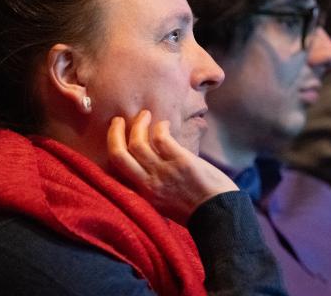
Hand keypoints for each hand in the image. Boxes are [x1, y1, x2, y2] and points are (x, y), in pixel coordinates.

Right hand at [107, 110, 238, 224]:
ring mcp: (163, 171)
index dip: (112, 150)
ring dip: (139, 124)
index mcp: (143, 194)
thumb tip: (151, 168)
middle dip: (114, 133)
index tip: (115, 139)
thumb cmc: (196, 211)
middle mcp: (148, 183)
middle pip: (118, 154)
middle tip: (118, 120)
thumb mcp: (165, 204)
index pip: (117, 171)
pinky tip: (165, 124)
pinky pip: (161, 138)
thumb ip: (154, 188)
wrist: (219, 216)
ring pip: (138, 143)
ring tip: (144, 115)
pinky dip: (160, 127)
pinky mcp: (181, 161)